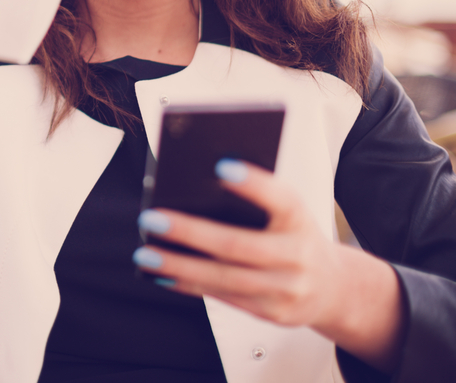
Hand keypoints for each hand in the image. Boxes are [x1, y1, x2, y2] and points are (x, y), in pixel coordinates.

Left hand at [133, 160, 402, 370]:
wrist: (333, 288)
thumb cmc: (294, 236)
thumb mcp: (286, 212)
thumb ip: (254, 200)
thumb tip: (195, 186)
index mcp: (299, 219)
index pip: (281, 198)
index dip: (253, 184)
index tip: (221, 166)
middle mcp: (297, 255)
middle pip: (238, 244)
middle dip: (190, 232)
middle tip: (152, 218)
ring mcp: (287, 289)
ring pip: (225, 277)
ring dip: (179, 265)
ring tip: (146, 252)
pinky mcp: (272, 313)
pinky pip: (223, 297)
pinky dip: (188, 285)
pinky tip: (162, 273)